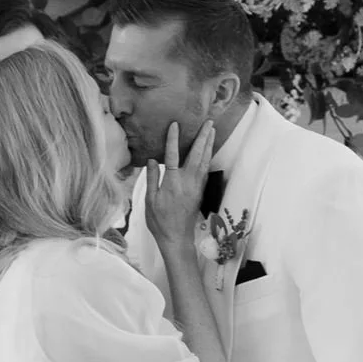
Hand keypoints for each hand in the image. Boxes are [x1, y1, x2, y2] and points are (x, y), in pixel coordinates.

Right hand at [144, 119, 213, 253]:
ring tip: (212, 131)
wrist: (177, 238)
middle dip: (203, 137)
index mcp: (172, 183)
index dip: (173, 139)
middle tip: (209, 123)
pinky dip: (208, 158)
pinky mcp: (200, 191)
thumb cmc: (160, 221)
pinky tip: (209, 151)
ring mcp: (196, 186)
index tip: (175, 125)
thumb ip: (152, 178)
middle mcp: (187, 182)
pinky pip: (205, 170)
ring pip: (204, 161)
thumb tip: (152, 160)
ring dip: (209, 145)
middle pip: (197, 154)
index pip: (172, 155)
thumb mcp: (150, 200)